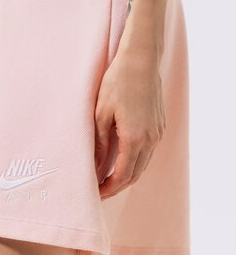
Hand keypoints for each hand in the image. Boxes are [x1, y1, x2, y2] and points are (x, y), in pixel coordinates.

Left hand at [95, 45, 165, 199]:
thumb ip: (100, 143)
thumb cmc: (117, 83)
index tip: (96, 193)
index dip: (109, 188)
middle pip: (135, 174)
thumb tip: (96, 166)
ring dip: (126, 174)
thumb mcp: (101, 114)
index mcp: (135, 138)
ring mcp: (158, 132)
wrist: (140, 60)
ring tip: (107, 176)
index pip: (123, 175)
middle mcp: (151, 139)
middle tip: (99, 189)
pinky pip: (147, 151)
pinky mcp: (159, 124)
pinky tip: (120, 158)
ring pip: (142, 163)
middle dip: (117, 185)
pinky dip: (134, 161)